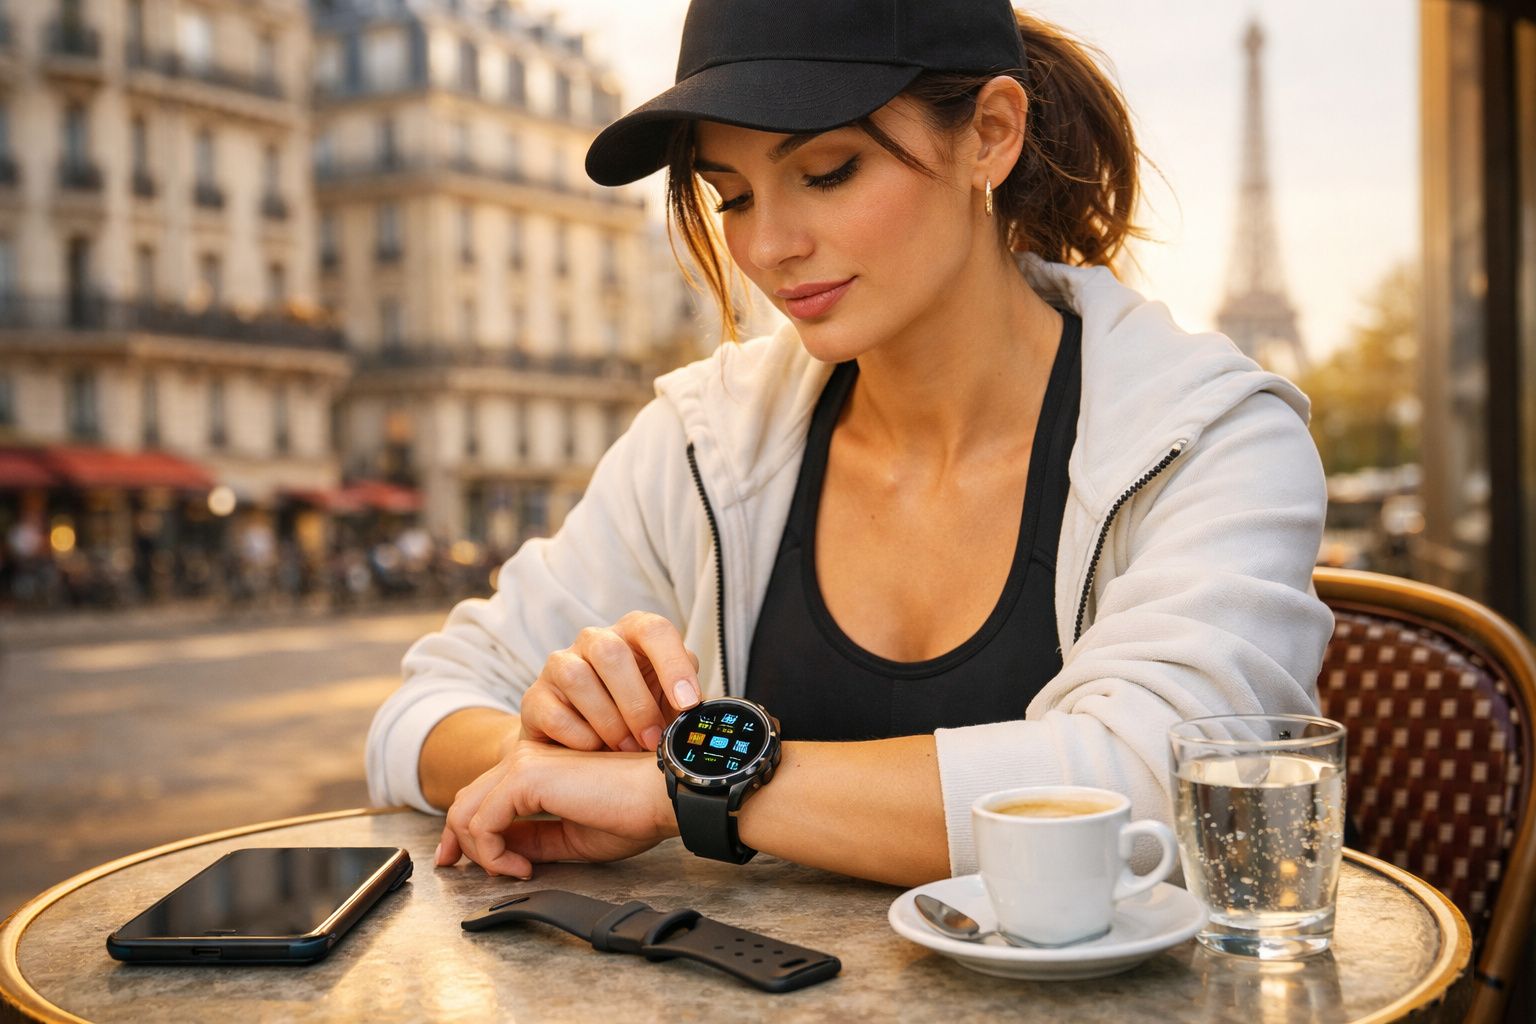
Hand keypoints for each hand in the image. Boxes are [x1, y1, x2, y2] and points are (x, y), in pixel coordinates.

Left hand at [436, 739, 677, 876]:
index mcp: (537, 767)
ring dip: (482, 853)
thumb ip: (535, 840)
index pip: (481, 795)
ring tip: (517, 872)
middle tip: (454, 870)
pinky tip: (522, 868)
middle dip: (454, 841)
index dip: (464, 832)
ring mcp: (522, 764)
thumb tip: (504, 854)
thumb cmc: (633, 812)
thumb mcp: (572, 835)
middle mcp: (524, 758)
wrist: (659, 796)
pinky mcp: (524, 778)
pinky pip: (482, 823)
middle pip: (465, 801)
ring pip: (466, 813)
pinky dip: (493, 854)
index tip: (461, 862)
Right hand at [518, 611, 702, 752]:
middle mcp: (595, 641)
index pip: (654, 630)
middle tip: (653, 740)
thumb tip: (708, 721)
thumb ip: (687, 704)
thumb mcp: (667, 706)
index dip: (672, 665)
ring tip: (625, 750)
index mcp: (633, 635)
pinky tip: (594, 751)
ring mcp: (560, 664)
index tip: (689, 703)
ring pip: (577, 677)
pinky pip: (553, 711)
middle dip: (636, 703)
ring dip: (607, 721)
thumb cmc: (638, 719)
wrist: (585, 748)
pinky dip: (578, 736)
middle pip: (610, 652)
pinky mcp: (535, 697)